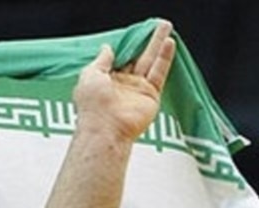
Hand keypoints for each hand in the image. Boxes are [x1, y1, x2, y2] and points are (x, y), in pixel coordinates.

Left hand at [73, 20, 175, 141]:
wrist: (105, 129)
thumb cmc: (92, 105)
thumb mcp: (90, 75)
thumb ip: (101, 60)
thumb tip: (106, 48)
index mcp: (106, 81)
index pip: (119, 58)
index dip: (127, 45)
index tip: (134, 33)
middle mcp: (123, 85)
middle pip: (138, 57)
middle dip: (147, 41)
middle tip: (156, 27)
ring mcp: (137, 90)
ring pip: (150, 62)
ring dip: (158, 45)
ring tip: (165, 29)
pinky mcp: (151, 95)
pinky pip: (159, 73)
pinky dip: (164, 58)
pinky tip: (169, 44)